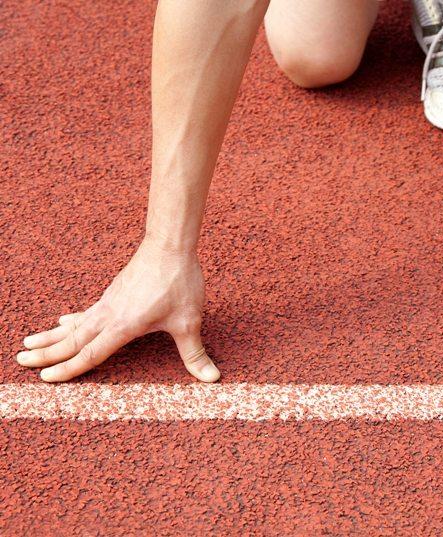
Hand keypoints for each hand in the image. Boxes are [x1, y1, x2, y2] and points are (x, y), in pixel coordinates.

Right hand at [17, 239, 219, 382]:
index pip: (90, 353)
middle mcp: (109, 314)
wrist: (170, 245)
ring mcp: (109, 302)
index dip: (69, 369)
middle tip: (20, 361)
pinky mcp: (114, 293)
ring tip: (28, 344)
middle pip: (71, 339)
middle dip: (46, 353)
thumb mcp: (190, 321)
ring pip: (74, 325)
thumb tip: (212, 378)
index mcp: (123, 325)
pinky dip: (71, 321)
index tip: (46, 379)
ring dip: (51, 337)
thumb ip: (196, 353)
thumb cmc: (179, 282)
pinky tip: (63, 322)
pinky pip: (86, 312)